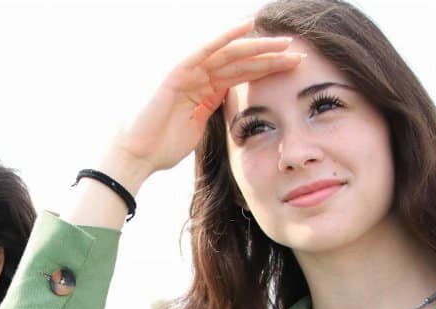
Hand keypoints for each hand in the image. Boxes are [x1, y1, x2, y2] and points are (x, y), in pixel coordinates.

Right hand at [102, 21, 304, 186]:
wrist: (136, 155)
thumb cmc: (161, 148)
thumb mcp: (198, 127)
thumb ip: (212, 111)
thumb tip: (231, 104)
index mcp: (205, 91)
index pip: (242, 75)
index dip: (268, 70)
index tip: (294, 68)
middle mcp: (198, 76)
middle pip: (241, 62)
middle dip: (270, 57)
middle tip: (298, 53)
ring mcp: (188, 72)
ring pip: (229, 54)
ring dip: (258, 47)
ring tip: (284, 44)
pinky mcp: (178, 72)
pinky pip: (206, 50)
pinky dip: (226, 37)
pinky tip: (248, 27)